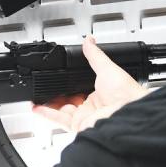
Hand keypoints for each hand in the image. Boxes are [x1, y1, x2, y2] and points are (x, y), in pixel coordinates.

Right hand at [32, 36, 147, 131]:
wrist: (130, 112)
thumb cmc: (127, 94)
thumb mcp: (107, 68)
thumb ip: (94, 55)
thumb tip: (89, 41)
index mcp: (100, 95)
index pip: (80, 89)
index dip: (68, 85)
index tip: (58, 79)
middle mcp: (92, 108)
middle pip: (68, 101)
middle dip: (55, 95)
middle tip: (44, 87)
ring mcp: (85, 118)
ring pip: (60, 111)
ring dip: (47, 104)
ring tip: (35, 96)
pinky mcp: (79, 125)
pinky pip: (59, 120)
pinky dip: (46, 114)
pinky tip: (37, 107)